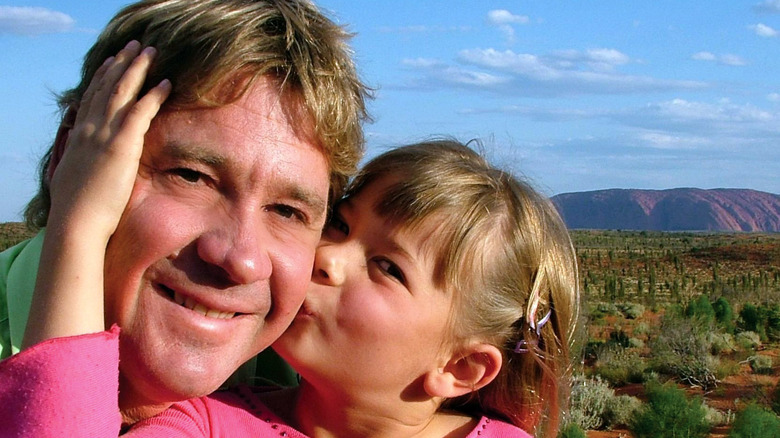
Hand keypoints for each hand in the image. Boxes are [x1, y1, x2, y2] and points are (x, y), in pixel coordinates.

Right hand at [49, 40, 170, 240]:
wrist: (76, 222)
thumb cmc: (76, 210)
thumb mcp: (74, 178)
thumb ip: (81, 164)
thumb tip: (83, 164)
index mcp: (78, 137)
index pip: (90, 98)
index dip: (102, 78)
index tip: (112, 62)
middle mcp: (89, 130)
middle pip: (106, 87)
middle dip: (121, 64)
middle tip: (135, 46)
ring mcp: (104, 135)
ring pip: (122, 92)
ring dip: (137, 69)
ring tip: (150, 52)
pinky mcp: (120, 145)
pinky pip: (140, 112)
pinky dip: (153, 96)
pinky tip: (166, 83)